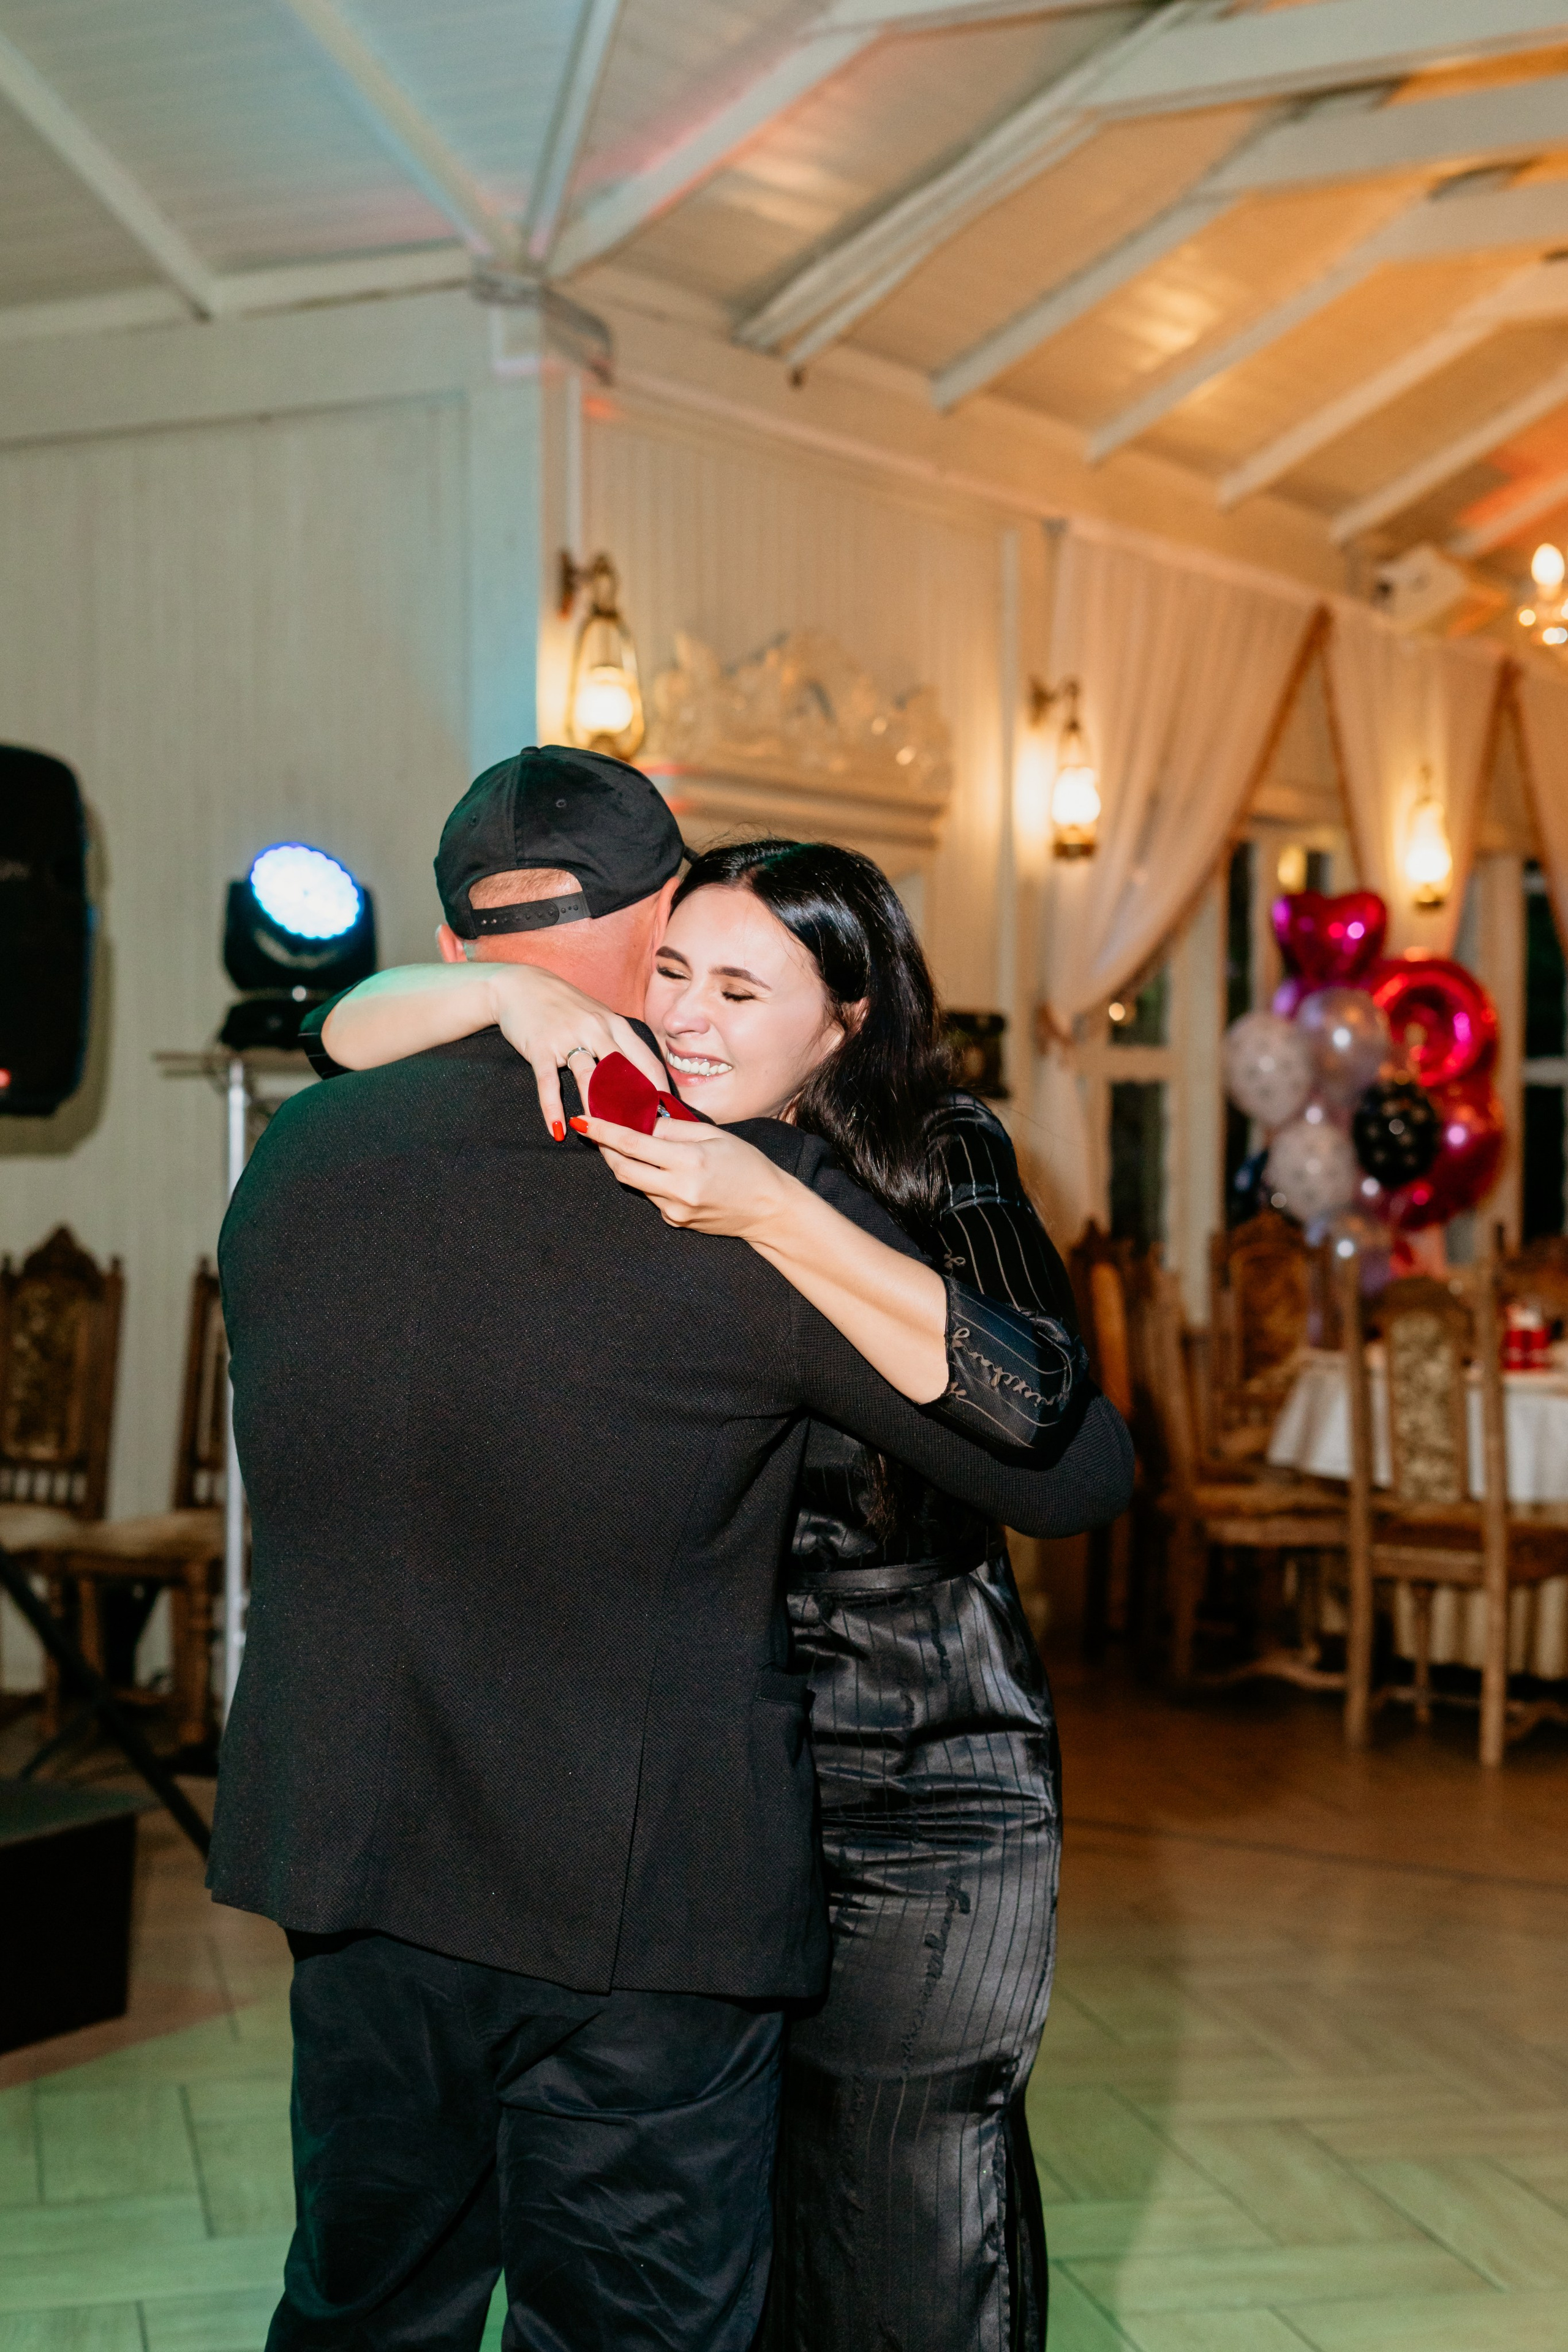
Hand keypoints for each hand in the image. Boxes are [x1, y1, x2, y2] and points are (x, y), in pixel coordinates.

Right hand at [486, 969, 667, 1136]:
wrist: (520, 985)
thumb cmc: (564, 1006)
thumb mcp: (597, 1017)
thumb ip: (617, 1043)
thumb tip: (642, 1075)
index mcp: (615, 1024)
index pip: (645, 1061)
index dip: (658, 1090)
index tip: (666, 1114)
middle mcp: (596, 1029)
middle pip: (623, 1072)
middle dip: (635, 1105)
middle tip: (642, 1133)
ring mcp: (567, 1037)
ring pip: (589, 1078)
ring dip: (598, 1110)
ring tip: (606, 1137)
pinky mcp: (540, 1047)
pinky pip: (549, 1083)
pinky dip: (552, 1109)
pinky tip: (558, 1130)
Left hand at [568, 1113, 795, 1238]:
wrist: (768, 1210)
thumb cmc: (747, 1165)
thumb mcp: (714, 1135)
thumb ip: (673, 1128)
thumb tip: (640, 1121)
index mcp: (690, 1161)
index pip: (633, 1144)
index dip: (603, 1131)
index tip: (583, 1120)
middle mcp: (678, 1189)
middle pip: (623, 1169)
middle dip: (605, 1149)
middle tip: (597, 1132)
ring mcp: (674, 1210)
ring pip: (635, 1183)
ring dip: (628, 1163)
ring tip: (633, 1145)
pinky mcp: (675, 1222)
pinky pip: (651, 1196)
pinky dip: (649, 1179)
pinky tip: (663, 1171)